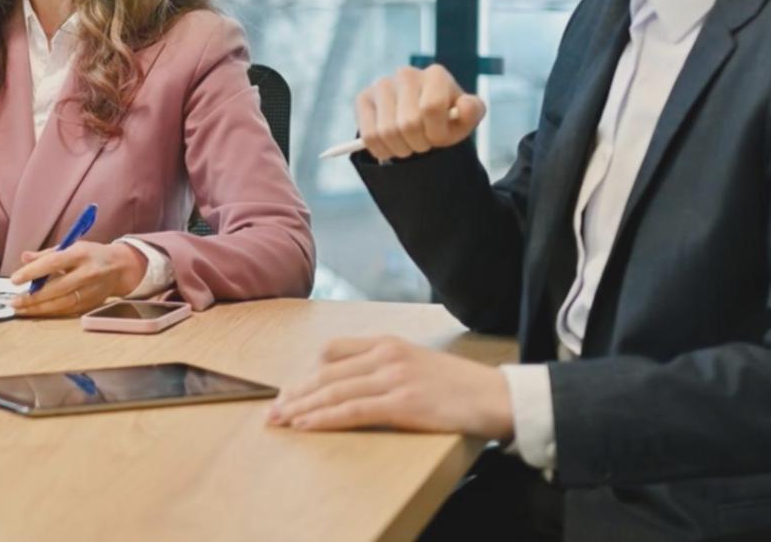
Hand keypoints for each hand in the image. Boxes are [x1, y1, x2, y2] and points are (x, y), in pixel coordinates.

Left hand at [7, 241, 145, 316]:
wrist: (119, 267)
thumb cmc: (89, 255)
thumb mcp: (70, 246)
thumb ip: (46, 254)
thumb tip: (24, 258)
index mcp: (80, 254)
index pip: (53, 263)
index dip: (33, 272)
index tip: (15, 279)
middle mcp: (87, 273)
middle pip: (57, 288)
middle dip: (33, 297)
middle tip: (14, 301)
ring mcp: (91, 291)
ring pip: (62, 303)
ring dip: (39, 308)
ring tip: (21, 309)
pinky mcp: (91, 304)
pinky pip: (67, 310)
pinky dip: (50, 312)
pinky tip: (36, 311)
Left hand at [266, 336, 512, 438]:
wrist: (498, 396)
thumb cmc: (459, 386)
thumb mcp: (417, 363)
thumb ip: (385, 368)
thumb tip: (352, 385)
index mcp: (387, 343)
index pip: (332, 352)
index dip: (306, 373)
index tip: (288, 391)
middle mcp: (385, 355)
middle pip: (326, 373)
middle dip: (294, 393)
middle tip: (272, 410)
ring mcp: (393, 378)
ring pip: (333, 392)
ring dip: (301, 407)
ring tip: (280, 420)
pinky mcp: (403, 403)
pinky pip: (352, 411)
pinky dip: (324, 418)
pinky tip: (306, 426)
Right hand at [355, 64, 485, 161]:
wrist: (421, 120)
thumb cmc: (446, 120)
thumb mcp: (465, 119)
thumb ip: (472, 112)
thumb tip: (464, 105)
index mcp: (436, 74)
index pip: (431, 107)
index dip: (436, 132)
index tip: (438, 139)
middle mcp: (406, 74)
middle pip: (408, 123)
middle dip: (418, 144)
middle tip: (423, 144)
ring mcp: (382, 85)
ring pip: (386, 132)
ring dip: (400, 149)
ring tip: (408, 145)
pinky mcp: (363, 99)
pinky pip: (368, 135)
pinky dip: (380, 150)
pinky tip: (390, 146)